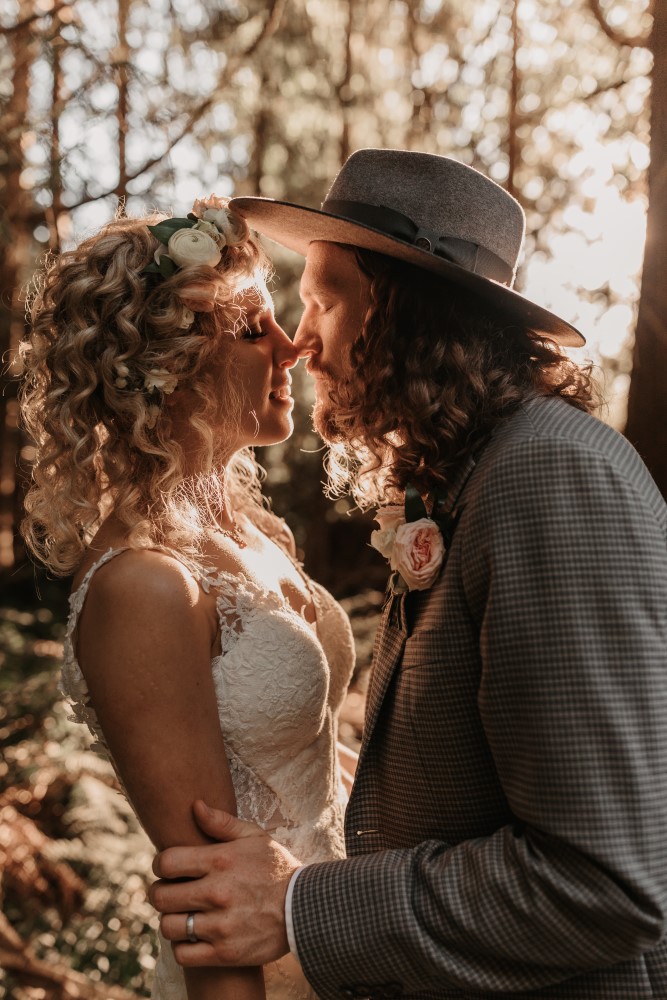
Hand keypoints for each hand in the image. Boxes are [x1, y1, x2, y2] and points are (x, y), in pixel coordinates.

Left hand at [149, 800, 299, 967]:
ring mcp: (220, 925)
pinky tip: (194, 936)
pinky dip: (183, 947)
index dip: (161, 865)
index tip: (168, 869)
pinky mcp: (225, 952)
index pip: (166, 862)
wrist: (306, 908)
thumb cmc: (277, 869)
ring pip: (169, 926)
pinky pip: (183, 954)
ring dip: (172, 920)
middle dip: (161, 892)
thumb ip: (222, 822)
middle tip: (172, 893)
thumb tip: (195, 806)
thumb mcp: (255, 837)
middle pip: (161, 896)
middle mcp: (217, 892)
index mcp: (221, 860)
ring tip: (183, 915)